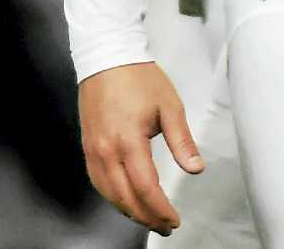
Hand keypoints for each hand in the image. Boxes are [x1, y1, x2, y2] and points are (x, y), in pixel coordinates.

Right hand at [79, 62, 202, 236]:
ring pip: (109, 194)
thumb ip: (182, 141)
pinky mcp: (88, 148)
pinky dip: (113, 197)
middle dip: (147, 217)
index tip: (174, 220)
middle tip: (166, 226)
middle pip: (126, 198)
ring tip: (150, 218)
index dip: (161, 209)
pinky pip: (98, 182)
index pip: (145, 188)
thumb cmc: (138, 78)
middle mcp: (106, 151)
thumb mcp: (169, 106)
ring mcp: (93, 151)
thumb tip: (196, 168)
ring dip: (130, 211)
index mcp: (129, 141)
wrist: (107, 57)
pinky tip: (126, 200)